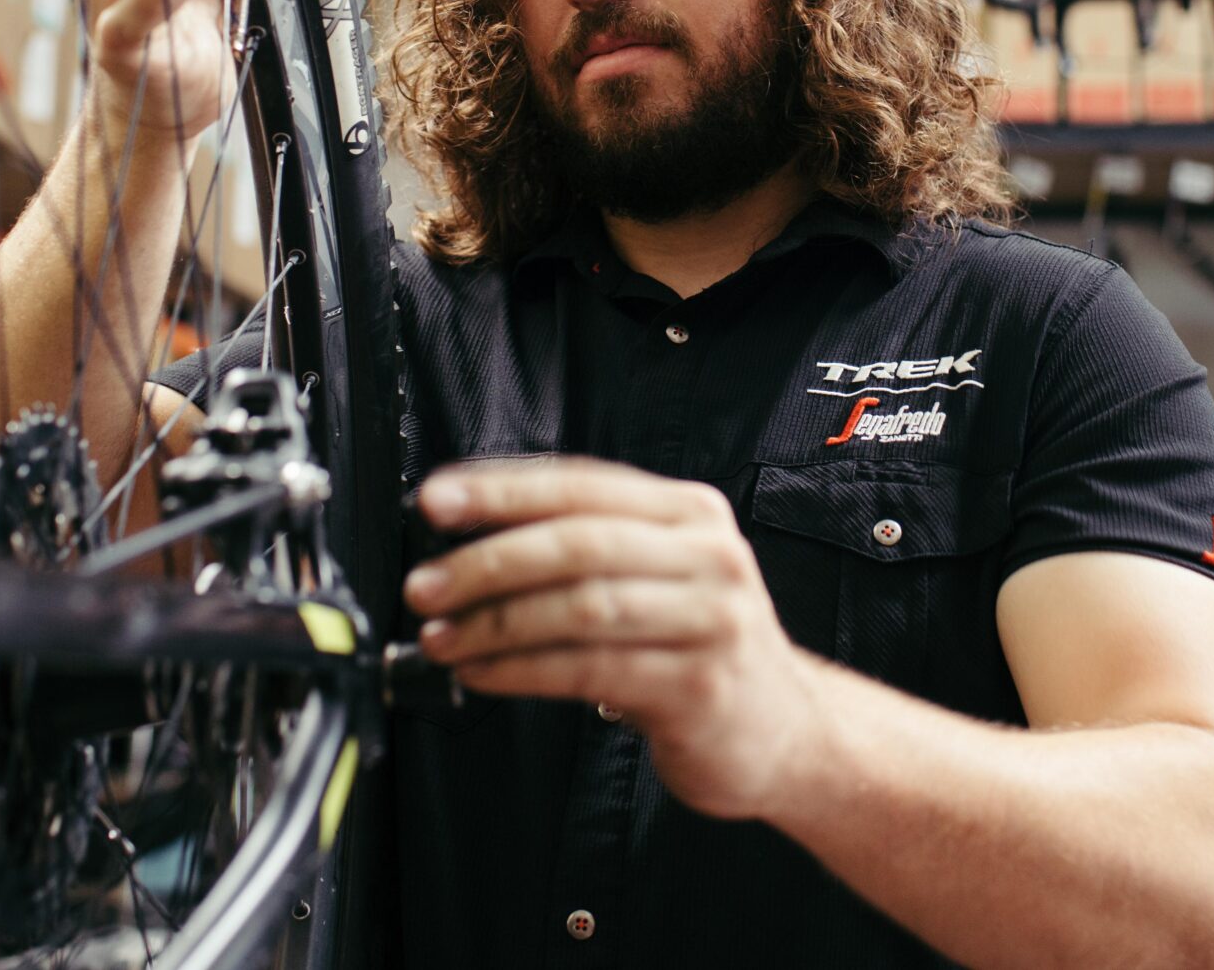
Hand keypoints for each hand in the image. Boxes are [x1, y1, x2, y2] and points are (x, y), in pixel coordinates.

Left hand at [405, 458, 828, 820]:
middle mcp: (708, 556)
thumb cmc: (703, 645)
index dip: (502, 490)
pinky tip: (484, 672)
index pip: (581, 484)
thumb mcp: (665, 573)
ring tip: (442, 636)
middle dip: (487, 562)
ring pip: (580, 608)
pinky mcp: (697, 687)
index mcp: (690, 511)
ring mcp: (710, 621)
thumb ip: (590, 546)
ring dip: (494, 623)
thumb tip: (471, 536)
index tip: (436, 501)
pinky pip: (589, 671)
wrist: (787, 730)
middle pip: (577, 544)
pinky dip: (522, 671)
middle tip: (426, 584)